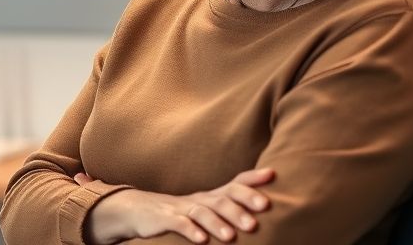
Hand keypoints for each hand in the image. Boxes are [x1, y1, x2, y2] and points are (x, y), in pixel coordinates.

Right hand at [82, 168, 274, 244]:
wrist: (139, 209)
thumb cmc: (182, 212)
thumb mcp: (208, 208)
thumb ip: (231, 208)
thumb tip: (264, 213)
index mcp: (213, 196)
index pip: (235, 183)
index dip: (253, 179)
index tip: (273, 174)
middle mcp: (201, 199)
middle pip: (222, 199)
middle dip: (241, 206)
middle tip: (260, 214)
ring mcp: (181, 208)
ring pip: (202, 212)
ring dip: (218, 223)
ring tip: (231, 236)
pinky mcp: (165, 219)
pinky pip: (179, 224)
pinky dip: (191, 231)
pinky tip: (202, 240)